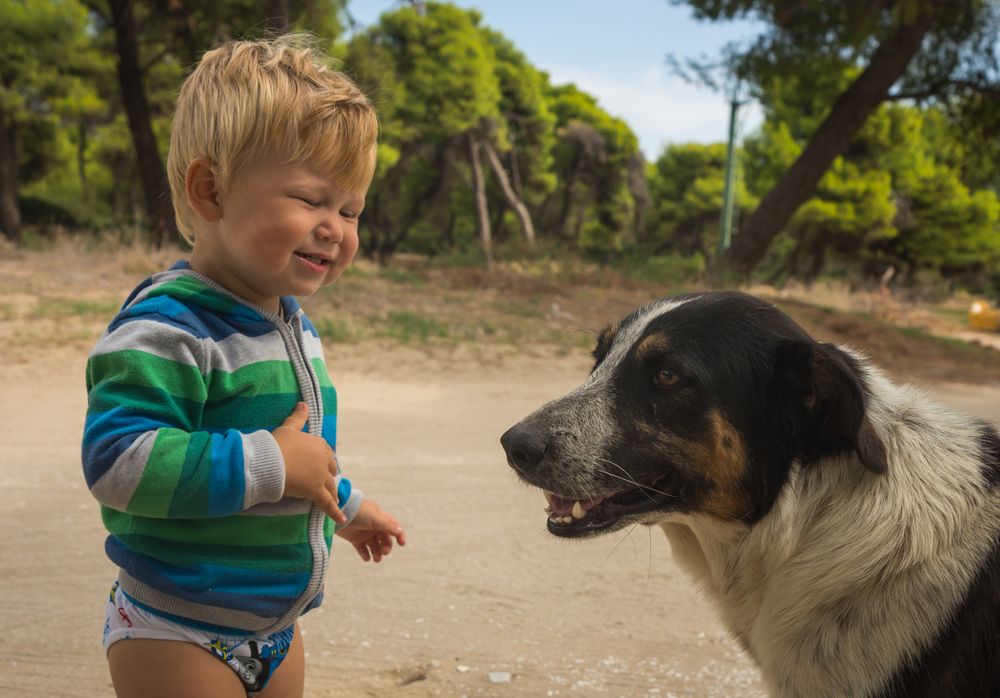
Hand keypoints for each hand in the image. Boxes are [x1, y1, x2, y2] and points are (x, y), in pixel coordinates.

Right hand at [273, 402, 346, 524]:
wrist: (269, 461)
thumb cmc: (276, 443)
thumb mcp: (288, 427)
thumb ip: (298, 417)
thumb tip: (303, 404)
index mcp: (318, 444)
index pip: (326, 453)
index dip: (323, 460)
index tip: (321, 465)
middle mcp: (324, 460)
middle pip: (331, 470)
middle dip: (329, 476)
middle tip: (326, 482)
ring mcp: (321, 476)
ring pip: (331, 486)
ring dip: (333, 493)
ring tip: (334, 499)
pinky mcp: (315, 491)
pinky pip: (328, 504)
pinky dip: (335, 512)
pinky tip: (342, 519)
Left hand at [336, 499, 406, 561]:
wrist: (340, 511)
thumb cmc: (359, 511)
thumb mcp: (375, 518)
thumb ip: (387, 525)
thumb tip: (400, 532)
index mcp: (381, 519)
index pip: (394, 528)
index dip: (400, 535)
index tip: (402, 544)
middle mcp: (374, 526)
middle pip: (385, 539)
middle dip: (386, 547)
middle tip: (384, 552)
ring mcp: (364, 533)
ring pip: (374, 546)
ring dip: (377, 553)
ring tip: (376, 559)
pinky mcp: (355, 539)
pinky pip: (362, 549)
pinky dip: (365, 555)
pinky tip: (367, 559)